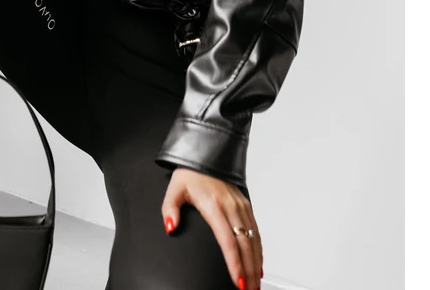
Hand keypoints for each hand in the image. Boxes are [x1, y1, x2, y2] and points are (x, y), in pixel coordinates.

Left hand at [161, 167, 263, 289]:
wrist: (206, 153)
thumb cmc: (190, 172)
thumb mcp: (174, 189)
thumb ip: (170, 209)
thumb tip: (170, 227)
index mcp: (214, 205)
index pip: (227, 241)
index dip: (234, 263)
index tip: (238, 281)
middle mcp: (231, 207)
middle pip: (244, 245)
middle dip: (249, 271)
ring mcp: (241, 206)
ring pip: (253, 240)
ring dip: (256, 264)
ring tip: (255, 284)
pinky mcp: (245, 205)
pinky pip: (256, 231)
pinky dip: (259, 250)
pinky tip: (258, 264)